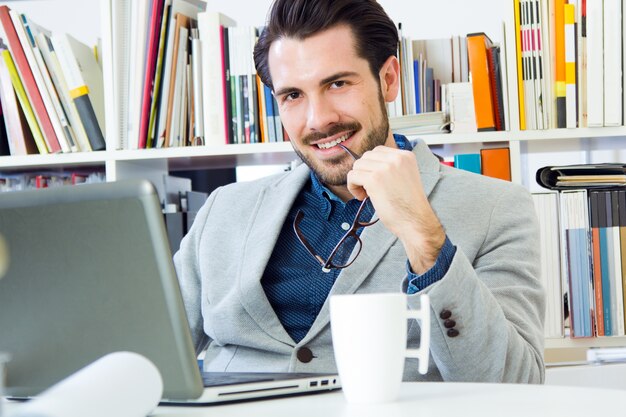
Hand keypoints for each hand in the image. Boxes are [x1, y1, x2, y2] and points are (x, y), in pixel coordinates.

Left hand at [346, 146, 444, 273]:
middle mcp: (396, 158)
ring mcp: (385, 168)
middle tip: (369, 188)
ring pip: (357, 165)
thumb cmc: (409, 205)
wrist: (416, 221)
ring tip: (366, 194)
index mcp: (406, 156)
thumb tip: (367, 164)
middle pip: (366, 156)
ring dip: (357, 180)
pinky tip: (363, 197)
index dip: (372, 166)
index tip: (376, 181)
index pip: (378, 151)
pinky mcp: (374, 179)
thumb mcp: (405, 176)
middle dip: (364, 172)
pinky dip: (353, 187)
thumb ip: (391, 167)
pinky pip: (352, 176)